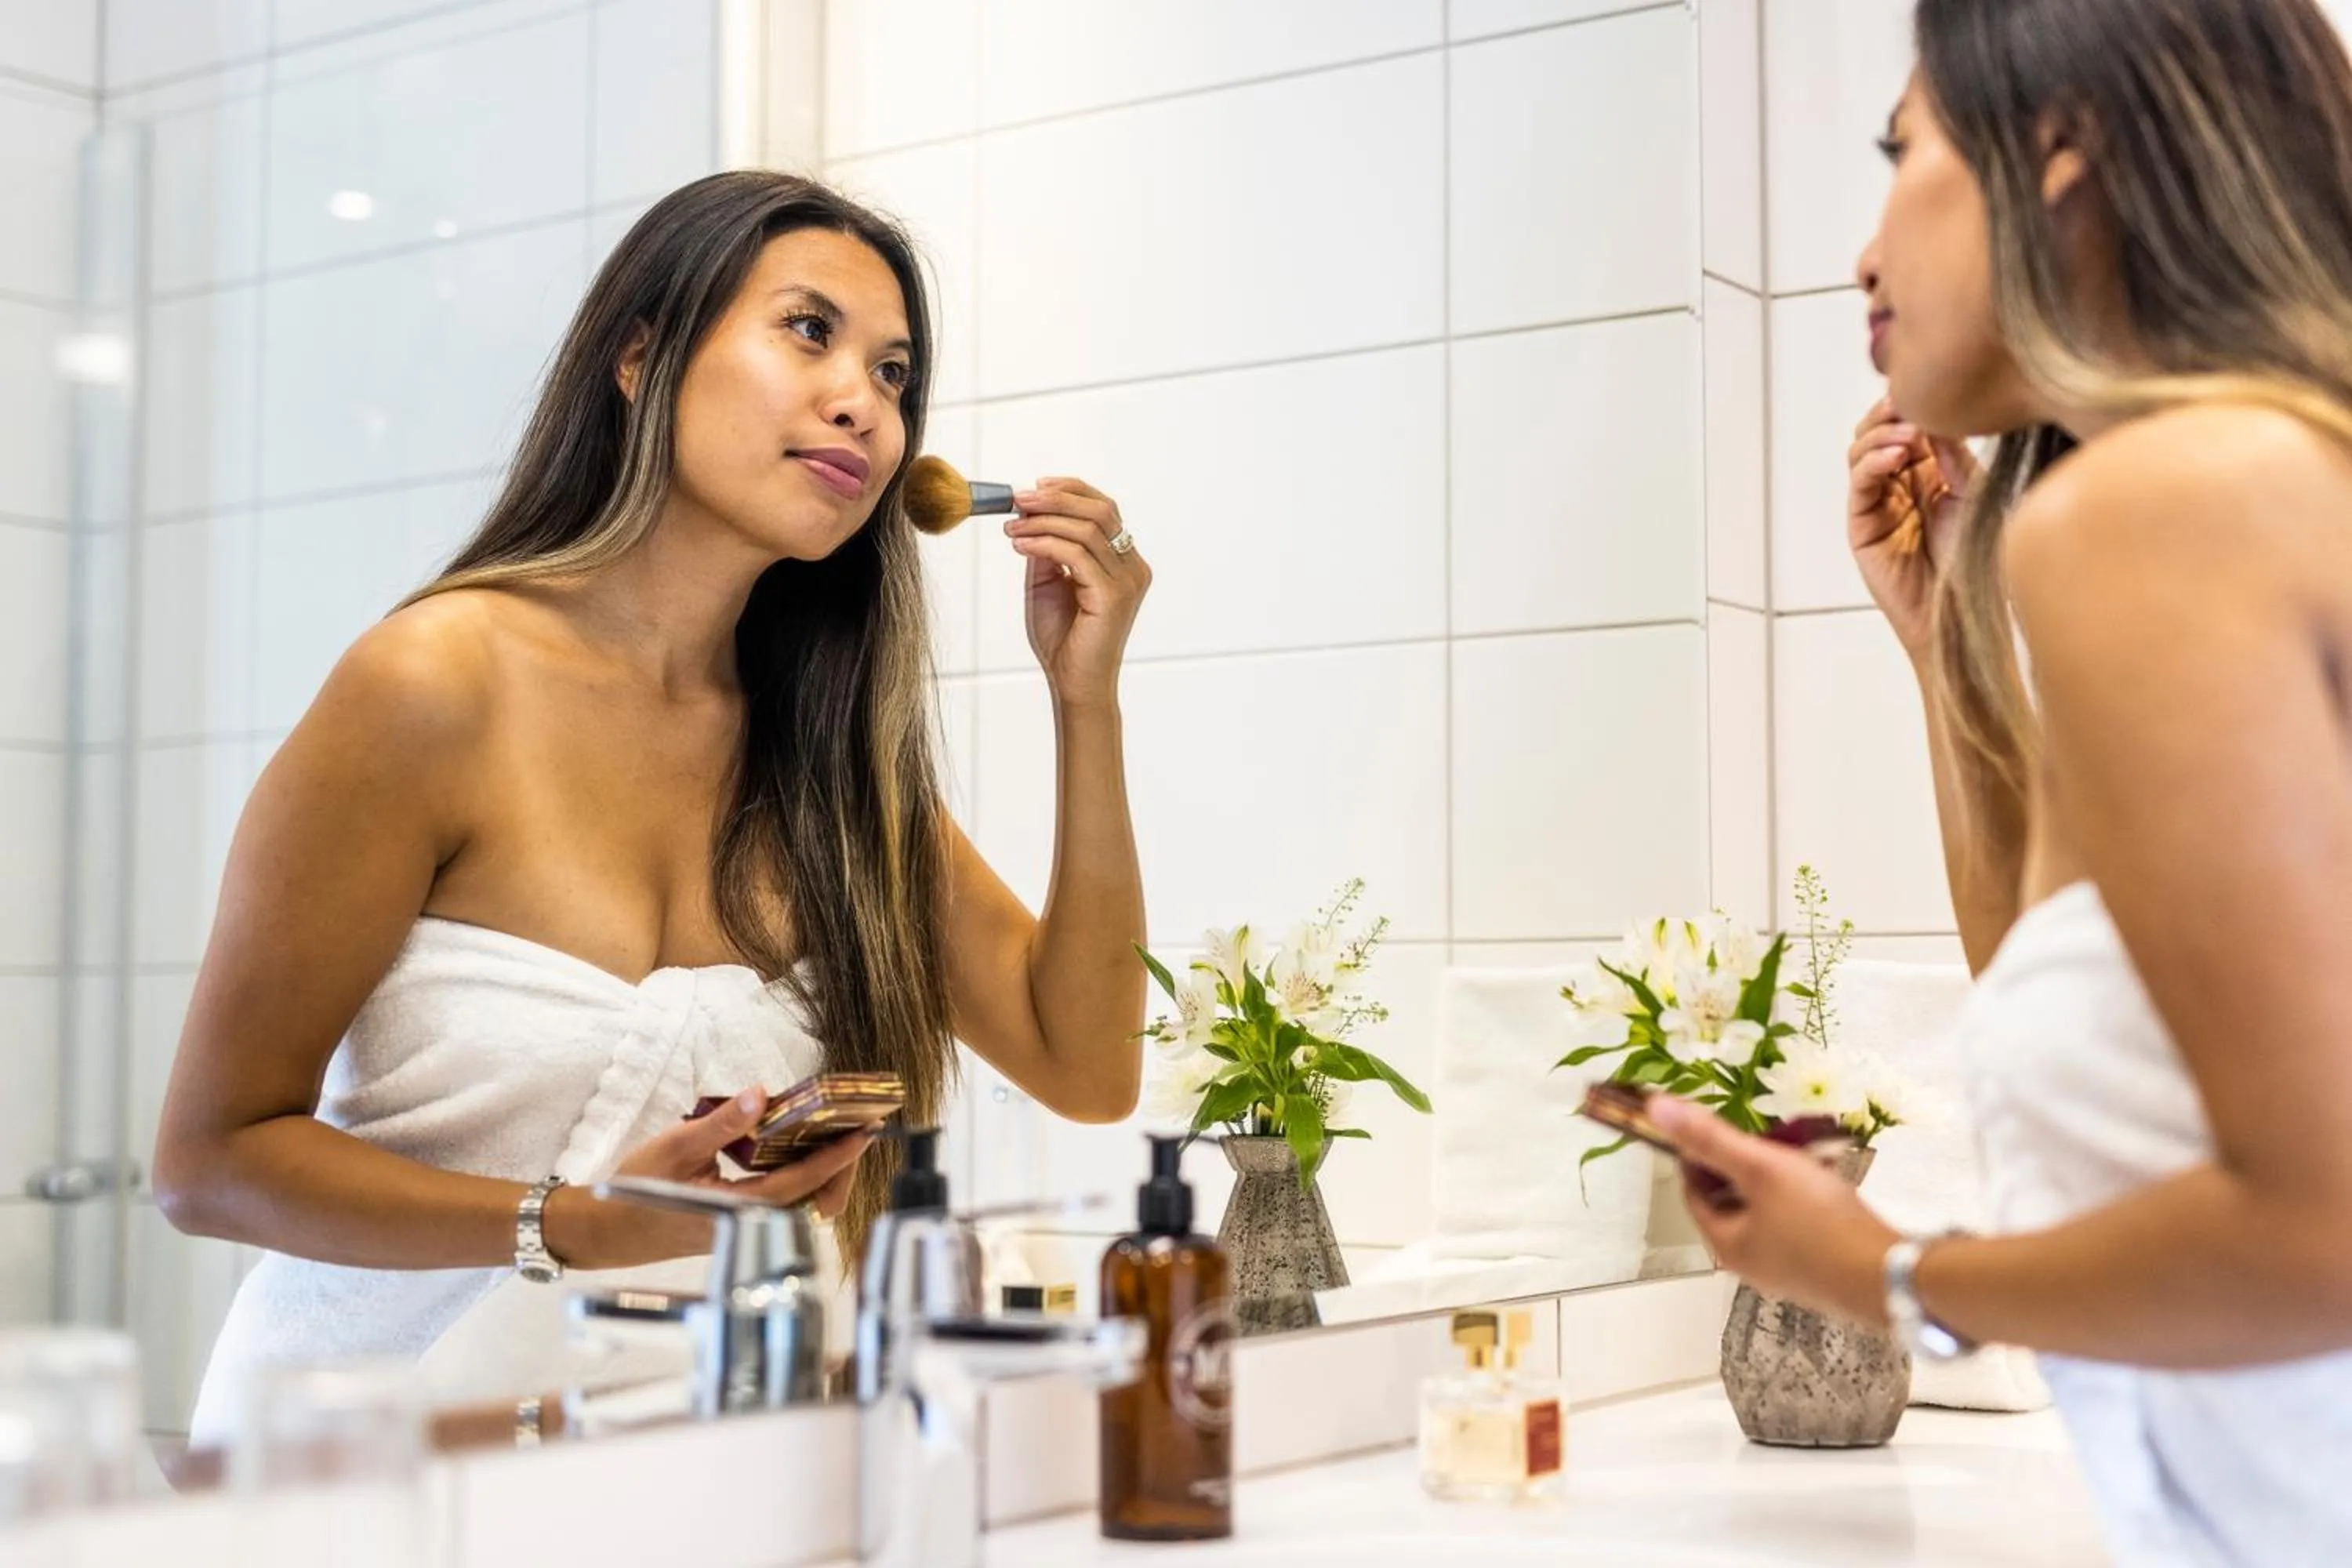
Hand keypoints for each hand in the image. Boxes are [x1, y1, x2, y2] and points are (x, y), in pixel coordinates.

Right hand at [548, 1087, 874, 1268]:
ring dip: (825, 1178)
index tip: (864, 1133)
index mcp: (738, 1208)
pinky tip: (801, 1155)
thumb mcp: (677, 1145)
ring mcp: (748, 1231)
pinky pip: (787, 1209)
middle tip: (857, 1133)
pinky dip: (804, 1183)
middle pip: (817, 1206)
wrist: (610, 1232)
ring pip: (805, 1210)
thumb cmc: (638, 1190)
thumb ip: (724, 1123)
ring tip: (836, 1140)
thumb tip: (762, 1094)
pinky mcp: (743, 1229)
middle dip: (843, 1172)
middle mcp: (750, 1226)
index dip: (838, 1157)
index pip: (802, 1182)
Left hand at [1008, 478, 1149, 709]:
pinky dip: (1044, 543)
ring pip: (1087, 528)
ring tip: (1012, 526)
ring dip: (1043, 520)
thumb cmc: (1064, 639)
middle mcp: (1132, 568)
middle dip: (1056, 498)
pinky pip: (1076, 555)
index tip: (1034, 487)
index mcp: (1123, 562)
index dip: (1070, 490)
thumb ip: (1047, 549)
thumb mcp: (1049, 582)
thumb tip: (1029, 513)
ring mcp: (1126, 581)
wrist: (1073, 683)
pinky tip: (1020, 545)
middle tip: (1019, 498)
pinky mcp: (1112, 596)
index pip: (1104, 509)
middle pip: (1100, 510)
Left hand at [1649, 1096, 1898, 1326]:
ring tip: (1795, 1151)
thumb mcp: (1760, 1168)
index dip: (1697, 1157)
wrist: (1887, 1275)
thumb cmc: (1817, 1221)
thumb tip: (1657, 1109)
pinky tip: (1826, 1181)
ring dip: (1776, 1181)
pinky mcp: (1822, 1272)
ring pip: (1768, 1215)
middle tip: (1761, 1136)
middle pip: (1731, 1205)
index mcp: (1725, 1245)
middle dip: (1742, 1167)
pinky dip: (1803, 1200)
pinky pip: (1799, 1227)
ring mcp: (1788, 1273)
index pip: (1693, 1194)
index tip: (1713, 1126)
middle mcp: (1751, 1265)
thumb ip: (1711, 1138)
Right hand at [1848, 395, 1979, 663]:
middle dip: (1890, 412)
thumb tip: (1934, 416)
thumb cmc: (1975, 561)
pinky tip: (1896, 456)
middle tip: (1910, 402)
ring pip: (1861, 451)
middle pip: (1878, 431)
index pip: (1909, 424)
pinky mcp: (1862, 527)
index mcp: (1930, 473)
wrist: (1964, 613)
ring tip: (1910, 435)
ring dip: (1881, 434)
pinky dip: (1871, 464)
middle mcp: (1900, 485)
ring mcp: (1878, 505)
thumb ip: (1953, 456)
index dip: (1912, 404)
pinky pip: (1858, 485)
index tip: (1929, 387)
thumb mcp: (1973, 494)